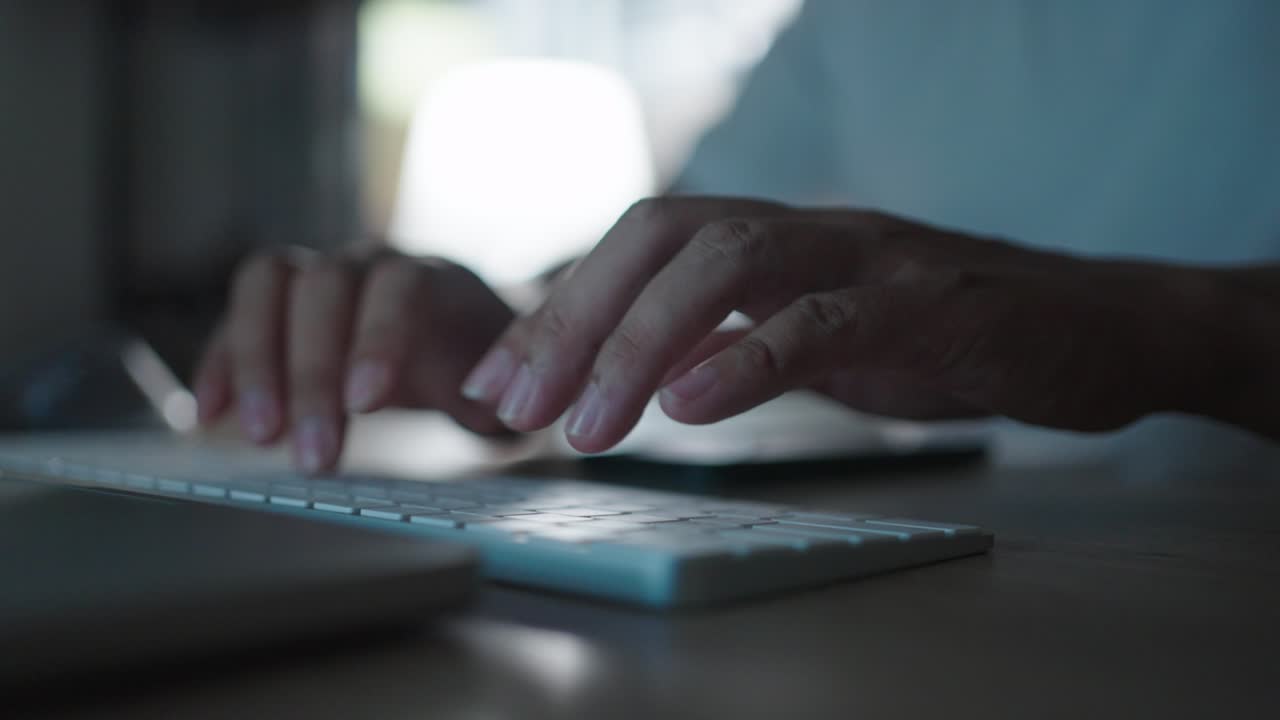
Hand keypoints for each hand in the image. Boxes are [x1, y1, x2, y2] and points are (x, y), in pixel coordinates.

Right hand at [194, 248, 513, 471]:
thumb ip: (497, 384)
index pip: (398, 288)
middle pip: (323, 287)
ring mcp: (317, 275)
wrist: (458, 332)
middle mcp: (368, 263)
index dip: (378, 340)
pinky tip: (207, 416)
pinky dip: (220, 363)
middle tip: (314, 455)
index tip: (367, 405)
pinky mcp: (278, 305)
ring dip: (255, 361)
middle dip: (311, 373)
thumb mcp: (503, 376)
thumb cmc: (481, 361)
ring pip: (268, 286)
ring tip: (261, 437)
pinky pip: (237, 315)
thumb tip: (491, 405)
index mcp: (432, 277)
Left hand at [461, 196, 1220, 451]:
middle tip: (513, 406)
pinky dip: (748, 361)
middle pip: (662, 235)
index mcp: (774, 240)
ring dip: (639, 343)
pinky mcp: (927, 304)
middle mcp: (808, 230)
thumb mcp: (821, 339)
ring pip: (728, 263)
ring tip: (584, 426)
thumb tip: (653, 370)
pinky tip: (691, 410)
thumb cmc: (947, 335)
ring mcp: (868, 257)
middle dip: (573, 320)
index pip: (640, 247)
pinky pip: (824, 321)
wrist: (1095, 328)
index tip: (498, 382)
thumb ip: (740, 342)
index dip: (560, 308)